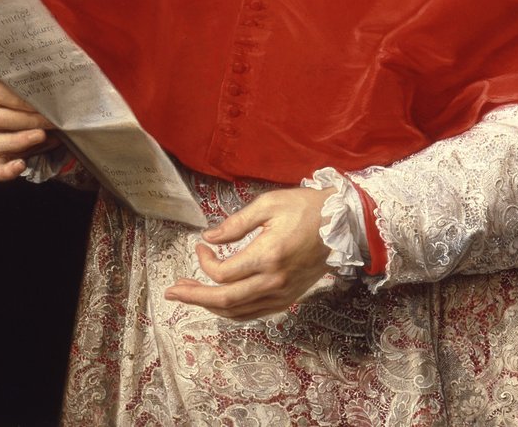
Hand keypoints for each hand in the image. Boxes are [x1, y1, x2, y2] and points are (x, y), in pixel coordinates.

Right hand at [0, 57, 58, 181]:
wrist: (4, 77)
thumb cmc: (13, 65)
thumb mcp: (11, 57)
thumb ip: (18, 62)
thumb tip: (46, 70)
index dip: (18, 97)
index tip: (43, 99)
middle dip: (27, 119)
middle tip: (51, 117)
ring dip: (19, 141)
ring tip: (42, 135)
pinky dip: (6, 170)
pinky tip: (21, 165)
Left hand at [165, 185, 335, 318]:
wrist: (344, 224)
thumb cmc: (307, 208)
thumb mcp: (269, 204)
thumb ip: (236, 223)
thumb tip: (209, 238)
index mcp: (268, 256)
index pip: (224, 273)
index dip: (205, 261)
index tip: (201, 245)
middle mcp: (274, 282)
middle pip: (225, 301)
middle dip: (194, 297)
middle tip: (172, 292)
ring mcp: (282, 294)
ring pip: (238, 312)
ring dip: (210, 306)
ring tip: (190, 297)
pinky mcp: (288, 298)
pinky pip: (253, 313)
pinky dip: (232, 311)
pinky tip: (220, 302)